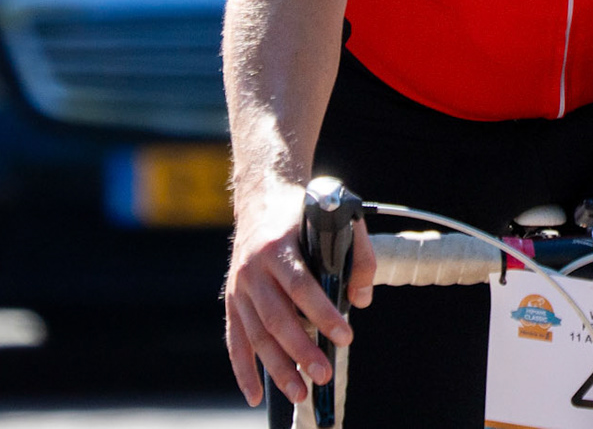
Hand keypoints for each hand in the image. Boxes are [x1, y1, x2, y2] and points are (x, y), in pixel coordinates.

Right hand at [224, 179, 376, 406]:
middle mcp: (253, 268)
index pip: (301, 285)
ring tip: (301, 392)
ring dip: (277, 367)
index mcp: (279, 245)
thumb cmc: (303, 214)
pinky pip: (236, 340)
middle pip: (277, 316)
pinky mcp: (231, 300)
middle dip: (300, 349)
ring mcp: (239, 286)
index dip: (322, 313)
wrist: (261, 198)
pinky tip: (256, 394)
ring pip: (256, 334)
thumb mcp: (336, 220)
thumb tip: (360, 299)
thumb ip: (358, 256)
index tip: (345, 335)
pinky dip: (244, 370)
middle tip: (324, 373)